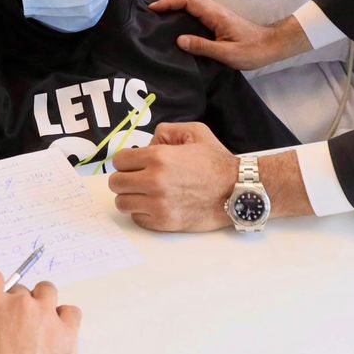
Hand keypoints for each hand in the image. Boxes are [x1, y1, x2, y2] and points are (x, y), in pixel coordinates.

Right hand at [0, 268, 81, 353]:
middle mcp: (20, 304)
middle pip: (19, 290)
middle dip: (14, 305)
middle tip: (12, 330)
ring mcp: (46, 317)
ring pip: (47, 292)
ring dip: (40, 305)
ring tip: (36, 329)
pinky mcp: (68, 333)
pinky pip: (70, 312)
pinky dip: (63, 320)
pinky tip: (55, 337)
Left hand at [109, 122, 239, 231]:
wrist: (237, 190)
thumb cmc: (217, 162)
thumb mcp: (195, 132)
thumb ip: (166, 131)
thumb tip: (147, 144)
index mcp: (159, 157)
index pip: (119, 160)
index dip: (127, 160)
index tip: (135, 164)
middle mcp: (155, 181)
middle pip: (116, 183)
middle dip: (126, 178)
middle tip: (138, 179)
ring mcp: (158, 204)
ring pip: (122, 202)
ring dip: (131, 197)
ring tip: (145, 193)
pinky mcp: (164, 222)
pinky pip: (137, 218)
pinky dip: (142, 212)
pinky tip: (156, 205)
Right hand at [144, 0, 309, 70]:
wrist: (270, 45)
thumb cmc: (252, 51)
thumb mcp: (227, 54)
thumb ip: (203, 47)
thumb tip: (179, 41)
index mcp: (214, 14)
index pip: (187, 1)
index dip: (168, 2)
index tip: (151, 8)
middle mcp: (213, 8)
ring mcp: (214, 10)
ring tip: (152, 1)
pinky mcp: (215, 16)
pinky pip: (192, 3)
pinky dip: (178, 1)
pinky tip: (171, 10)